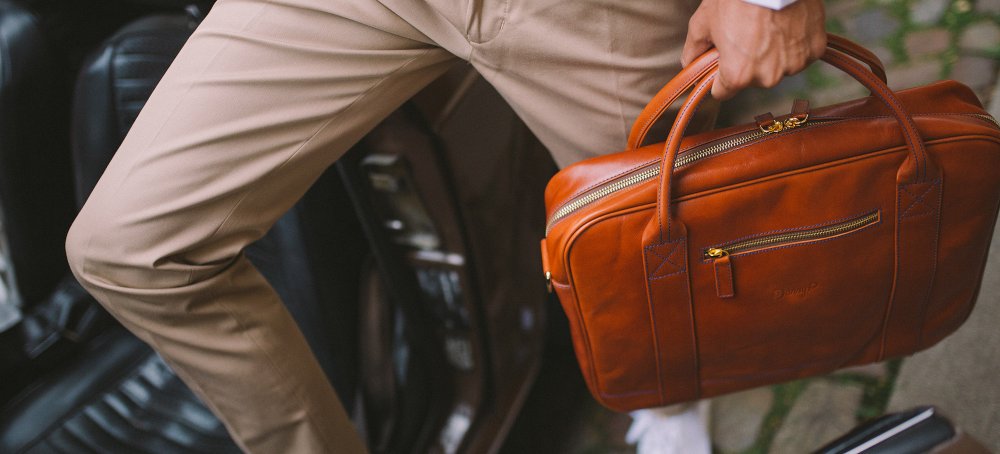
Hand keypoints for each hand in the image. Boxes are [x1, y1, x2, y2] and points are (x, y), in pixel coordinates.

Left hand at [682, 0, 826, 99]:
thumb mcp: (703, 22)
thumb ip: (694, 49)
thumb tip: (689, 64)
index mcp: (737, 75)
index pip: (723, 92)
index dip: (718, 77)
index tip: (721, 63)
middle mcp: (767, 77)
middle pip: (751, 79)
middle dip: (746, 62)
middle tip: (747, 34)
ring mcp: (794, 65)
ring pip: (778, 67)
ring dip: (773, 54)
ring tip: (768, 27)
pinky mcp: (814, 51)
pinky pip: (801, 54)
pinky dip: (795, 43)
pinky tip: (786, 25)